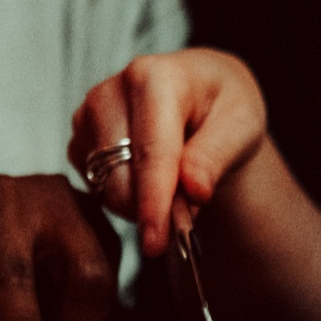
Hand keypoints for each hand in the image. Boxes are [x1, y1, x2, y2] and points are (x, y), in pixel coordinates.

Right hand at [68, 48, 266, 256]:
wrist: (203, 96)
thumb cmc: (223, 107)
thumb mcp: (241, 125)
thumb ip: (216, 156)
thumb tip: (193, 190)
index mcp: (154, 78)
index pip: (151, 152)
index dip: (154, 202)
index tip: (157, 241)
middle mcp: (112, 91)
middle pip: (119, 174)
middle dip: (150, 208)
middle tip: (185, 218)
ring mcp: (89, 114)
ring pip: (103, 184)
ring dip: (138, 204)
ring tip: (175, 189)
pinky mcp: (80, 137)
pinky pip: (95, 184)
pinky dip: (124, 196)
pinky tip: (149, 181)